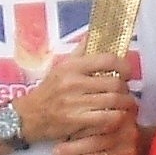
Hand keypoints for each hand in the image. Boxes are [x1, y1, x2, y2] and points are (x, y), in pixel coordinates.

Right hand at [19, 49, 138, 145]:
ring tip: (125, 104)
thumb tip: (95, 33)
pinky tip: (117, 116)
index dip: (124, 65)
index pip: (107, 59)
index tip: (127, 72)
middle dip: (125, 88)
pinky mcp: (77, 121)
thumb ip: (80, 51)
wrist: (28, 116)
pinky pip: (108, 118)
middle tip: (125, 91)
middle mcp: (73, 82)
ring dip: (125, 103)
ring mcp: (75, 103)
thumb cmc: (48, 91)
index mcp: (71, 66)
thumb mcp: (60, 67)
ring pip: (114, 101)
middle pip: (115, 83)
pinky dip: (118, 117)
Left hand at [50, 123, 143, 154]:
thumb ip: (96, 117)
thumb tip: (67, 123)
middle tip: (55, 152)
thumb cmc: (121, 132)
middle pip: (95, 143)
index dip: (78, 129)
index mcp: (121, 119)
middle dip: (72, 148)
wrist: (148, 149)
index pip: (98, 123)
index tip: (61, 132)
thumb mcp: (114, 118)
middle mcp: (126, 136)